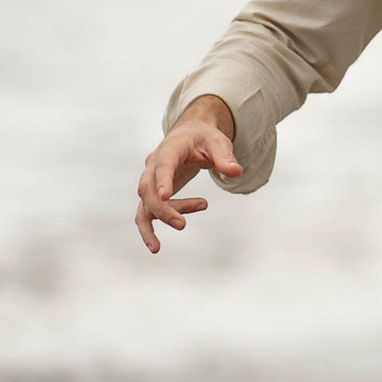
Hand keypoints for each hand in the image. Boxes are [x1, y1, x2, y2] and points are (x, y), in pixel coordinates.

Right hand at [136, 99, 240, 252]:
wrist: (191, 135)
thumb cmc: (205, 139)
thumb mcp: (218, 143)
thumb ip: (225, 157)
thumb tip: (235, 172)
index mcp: (169, 149)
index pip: (162, 165)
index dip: (163, 180)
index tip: (166, 196)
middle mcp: (153, 165)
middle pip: (148, 188)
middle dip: (163, 209)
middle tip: (182, 225)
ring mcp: (151, 180)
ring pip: (145, 203)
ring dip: (158, 220)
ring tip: (170, 238)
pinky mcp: (154, 194)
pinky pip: (146, 212)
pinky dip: (149, 228)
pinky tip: (157, 246)